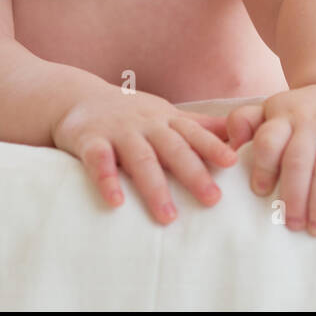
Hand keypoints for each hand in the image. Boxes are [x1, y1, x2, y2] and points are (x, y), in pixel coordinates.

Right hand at [52, 87, 237, 224]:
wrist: (75, 98)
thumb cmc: (130, 113)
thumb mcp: (165, 113)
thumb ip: (199, 126)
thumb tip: (240, 133)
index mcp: (165, 119)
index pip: (193, 133)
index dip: (213, 146)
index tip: (233, 163)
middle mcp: (144, 124)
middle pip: (172, 148)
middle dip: (193, 172)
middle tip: (212, 199)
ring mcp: (117, 132)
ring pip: (139, 158)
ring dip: (154, 187)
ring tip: (168, 217)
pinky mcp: (90, 141)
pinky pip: (98, 161)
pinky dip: (107, 179)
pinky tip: (116, 202)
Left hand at [226, 84, 315, 236]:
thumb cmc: (303, 112)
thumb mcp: (274, 109)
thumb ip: (246, 121)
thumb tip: (231, 146)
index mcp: (283, 114)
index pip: (269, 140)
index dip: (263, 168)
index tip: (261, 193)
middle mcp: (310, 118)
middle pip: (297, 161)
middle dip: (293, 196)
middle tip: (291, 224)